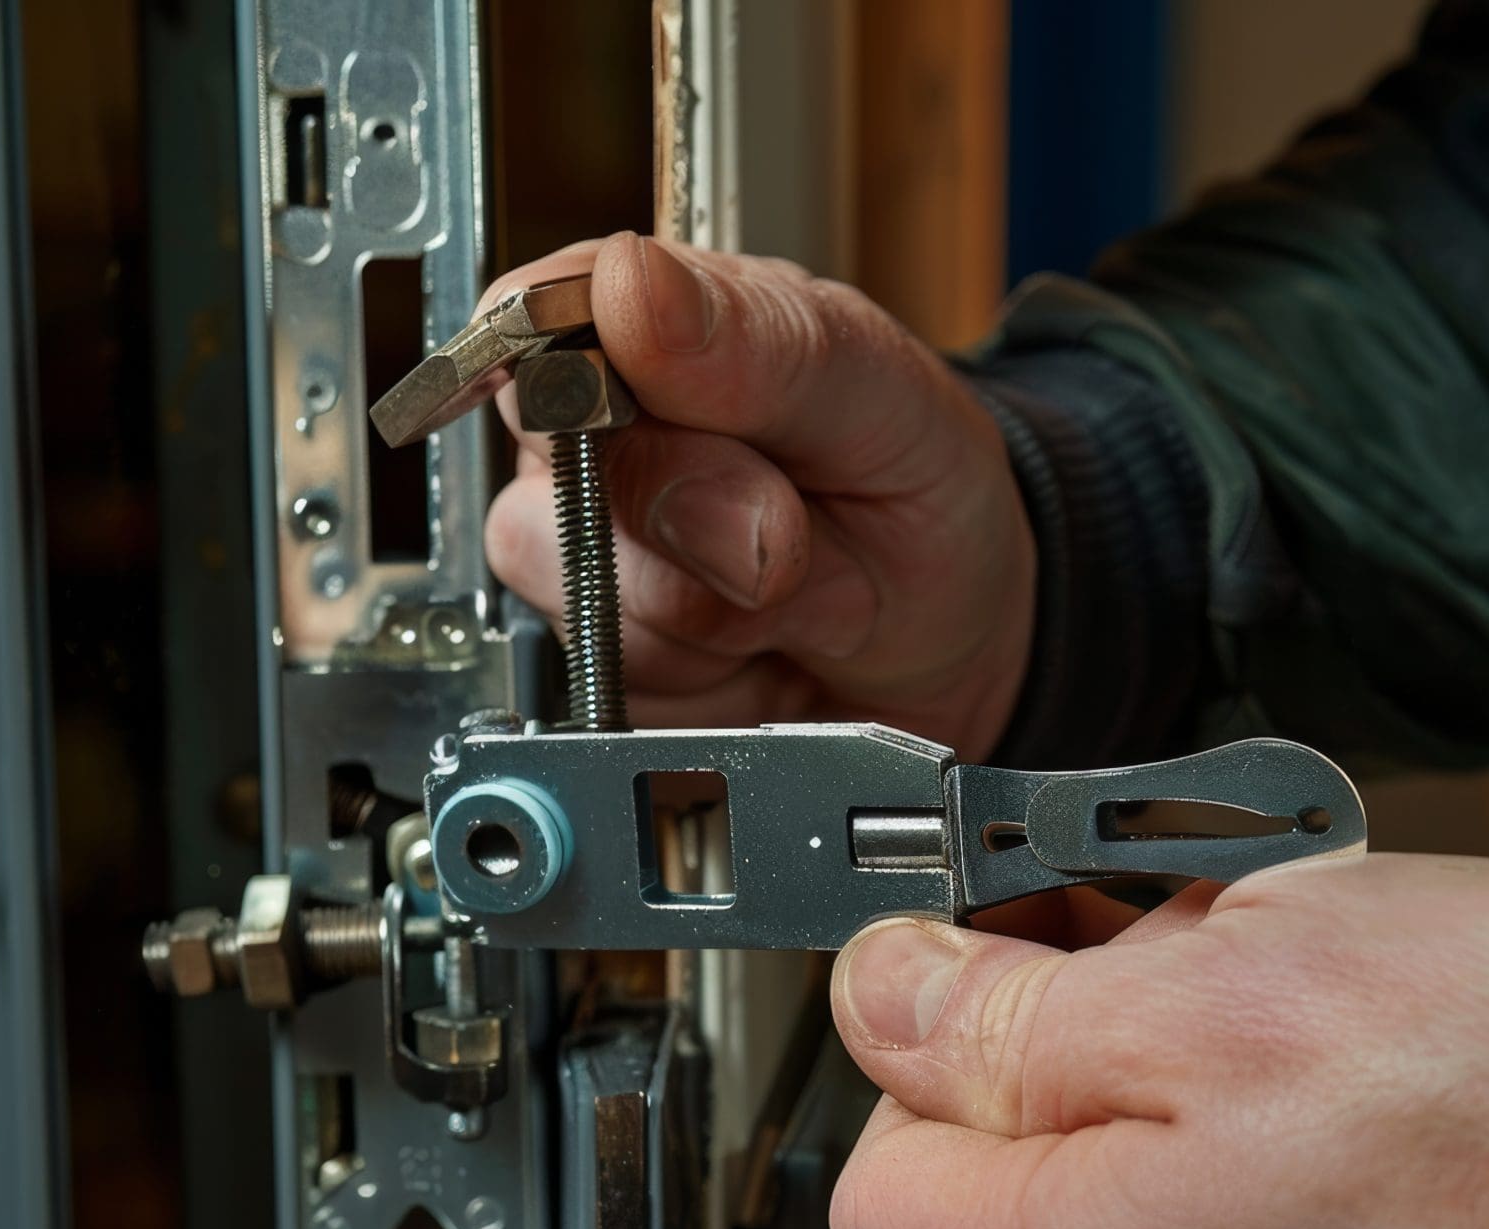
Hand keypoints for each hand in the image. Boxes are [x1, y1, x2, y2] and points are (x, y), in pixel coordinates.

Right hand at [480, 234, 1032, 759]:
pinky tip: (768, 645)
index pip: (526, 324)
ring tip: (802, 580)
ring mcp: (586, 566)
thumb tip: (625, 283)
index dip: (576, 377)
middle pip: (558, 478)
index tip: (650, 409)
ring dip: (730, 607)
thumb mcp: (879, 392)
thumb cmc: (914, 488)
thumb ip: (754, 341)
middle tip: (796, 519)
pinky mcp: (604, 674)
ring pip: (597, 595)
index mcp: (637, 332)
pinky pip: (628, 685)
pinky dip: (723, 677)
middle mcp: (586, 446)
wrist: (963, 645)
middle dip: (705, 511)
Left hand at [826, 854, 1488, 1228]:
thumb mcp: (1249, 976)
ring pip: (1155, 1217)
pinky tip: (1390, 1115)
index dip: (916, 1043)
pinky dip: (1292, 1178)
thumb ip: (1019, 1014)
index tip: (975, 961)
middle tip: (1199, 951)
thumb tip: (885, 996)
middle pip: (1027, 1195)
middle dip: (1085, 1055)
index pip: (883, 1185)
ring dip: (1201, 1108)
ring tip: (1335, 1034)